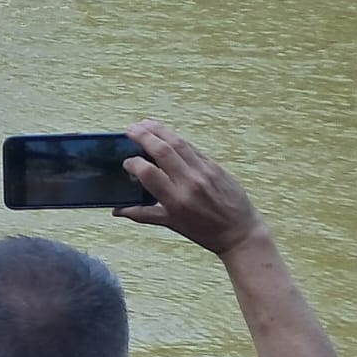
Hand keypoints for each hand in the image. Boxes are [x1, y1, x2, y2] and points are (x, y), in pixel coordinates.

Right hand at [114, 119, 265, 256]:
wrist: (240, 233)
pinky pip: (192, 147)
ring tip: (144, 124)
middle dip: (143, 136)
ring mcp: (204, 171)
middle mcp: (190, 183)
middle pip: (162, 150)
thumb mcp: (173, 225)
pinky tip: (166, 134)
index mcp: (177, 201)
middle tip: (130, 130)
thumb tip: (117, 211)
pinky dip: (176, 140)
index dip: (133, 163)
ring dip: (159, 130)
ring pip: (178, 143)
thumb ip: (144, 215)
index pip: (148, 173)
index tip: (127, 162)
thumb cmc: (205, 233)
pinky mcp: (215, 165)